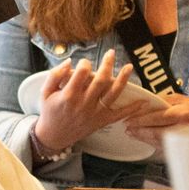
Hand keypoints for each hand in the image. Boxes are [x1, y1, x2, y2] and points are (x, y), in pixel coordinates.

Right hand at [34, 55, 159, 152]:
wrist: (54, 136)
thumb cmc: (50, 111)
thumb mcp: (45, 92)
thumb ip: (55, 75)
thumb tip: (69, 61)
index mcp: (68, 95)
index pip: (82, 73)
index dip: (85, 63)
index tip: (84, 62)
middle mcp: (83, 104)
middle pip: (100, 81)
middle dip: (107, 64)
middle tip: (111, 53)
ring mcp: (94, 113)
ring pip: (112, 94)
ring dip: (122, 79)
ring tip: (129, 66)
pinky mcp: (101, 121)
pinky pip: (119, 114)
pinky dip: (132, 109)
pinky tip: (143, 101)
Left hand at [122, 94, 188, 146]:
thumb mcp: (181, 99)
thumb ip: (162, 101)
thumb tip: (144, 104)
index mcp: (181, 113)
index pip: (156, 117)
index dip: (140, 120)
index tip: (128, 120)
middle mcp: (182, 128)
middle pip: (155, 132)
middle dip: (139, 131)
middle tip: (127, 129)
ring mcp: (183, 139)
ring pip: (158, 141)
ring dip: (143, 138)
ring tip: (132, 134)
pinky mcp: (183, 146)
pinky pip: (164, 146)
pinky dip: (152, 142)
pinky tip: (145, 139)